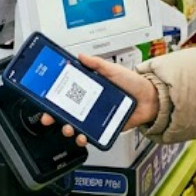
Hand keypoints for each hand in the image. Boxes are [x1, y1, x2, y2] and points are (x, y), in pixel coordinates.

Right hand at [41, 54, 160, 147]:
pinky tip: (82, 137)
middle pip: (66, 113)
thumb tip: (80, 56)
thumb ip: (97, 64)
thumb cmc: (133, 83)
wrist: (151, 98)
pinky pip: (91, 135)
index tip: (45, 100)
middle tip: (50, 118)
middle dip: (55, 117)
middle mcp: (90, 104)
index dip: (54, 98)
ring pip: (76, 126)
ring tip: (68, 128)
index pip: (66, 95)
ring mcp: (96, 117)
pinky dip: (84, 138)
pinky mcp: (105, 128)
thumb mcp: (113, 69)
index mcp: (89, 90)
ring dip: (68, 129)